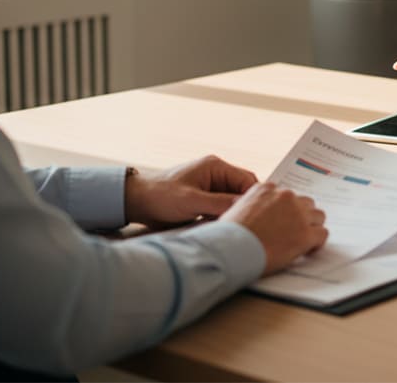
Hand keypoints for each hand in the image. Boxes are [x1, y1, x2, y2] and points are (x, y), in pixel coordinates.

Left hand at [124, 155, 257, 228]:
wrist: (137, 203)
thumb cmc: (160, 196)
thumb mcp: (192, 201)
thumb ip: (219, 203)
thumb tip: (246, 207)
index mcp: (216, 167)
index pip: (248, 180)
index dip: (254, 198)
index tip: (259, 216)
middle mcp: (216, 175)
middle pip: (243, 192)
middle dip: (245, 208)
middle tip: (249, 226)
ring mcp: (211, 188)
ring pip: (234, 203)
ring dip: (234, 215)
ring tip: (236, 229)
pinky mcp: (205, 201)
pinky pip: (223, 210)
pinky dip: (224, 219)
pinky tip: (224, 229)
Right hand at [220, 182, 327, 274]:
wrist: (231, 249)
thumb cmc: (228, 235)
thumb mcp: (236, 209)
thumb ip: (252, 206)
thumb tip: (257, 215)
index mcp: (267, 189)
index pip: (287, 195)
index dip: (287, 211)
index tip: (283, 222)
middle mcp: (285, 196)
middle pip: (306, 203)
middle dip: (302, 217)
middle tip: (294, 232)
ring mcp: (298, 214)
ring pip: (318, 216)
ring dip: (311, 227)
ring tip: (302, 241)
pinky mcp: (305, 234)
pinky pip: (322, 234)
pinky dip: (317, 243)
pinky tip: (307, 251)